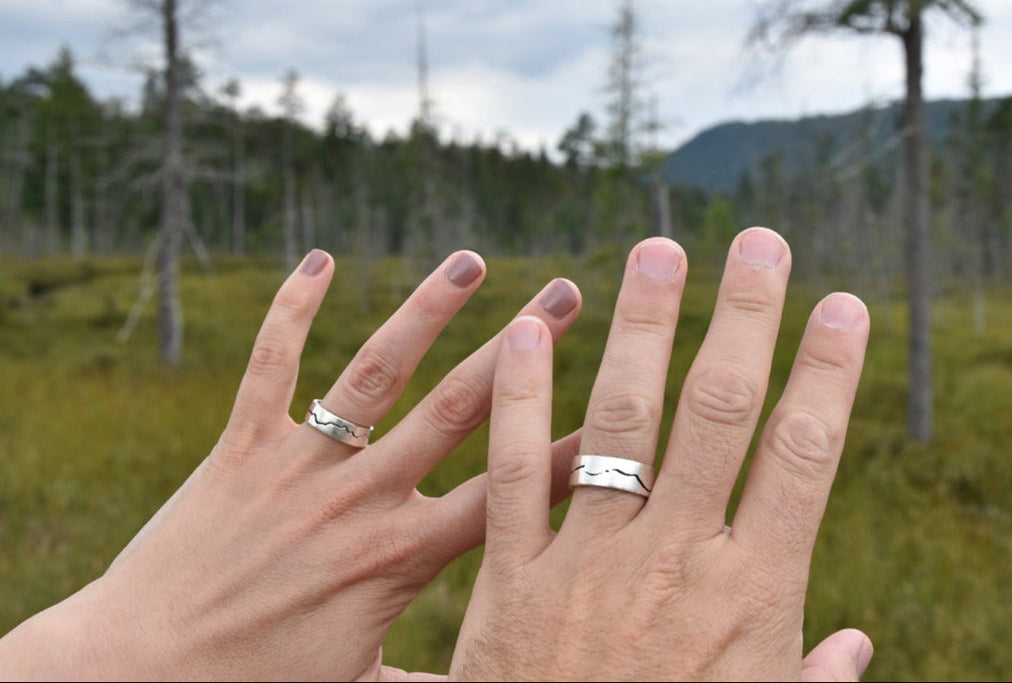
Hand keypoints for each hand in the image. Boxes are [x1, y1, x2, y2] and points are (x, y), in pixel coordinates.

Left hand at [0, 249, 582, 680]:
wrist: (138, 670)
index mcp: (400, 559)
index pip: (508, 494)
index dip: (569, 447)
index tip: (618, 404)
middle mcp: (361, 499)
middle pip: (459, 409)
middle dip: (522, 348)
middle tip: (568, 295)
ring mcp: (299, 466)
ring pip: (376, 371)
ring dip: (427, 309)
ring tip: (472, 260)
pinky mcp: (241, 447)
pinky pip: (272, 364)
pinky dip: (293, 308)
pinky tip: (320, 260)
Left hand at [450, 229, 872, 680]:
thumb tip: (860, 644)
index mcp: (751, 598)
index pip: (805, 459)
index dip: (828, 375)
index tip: (843, 306)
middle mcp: (674, 562)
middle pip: (719, 415)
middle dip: (743, 320)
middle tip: (757, 241)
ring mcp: (587, 563)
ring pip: (620, 421)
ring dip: (643, 329)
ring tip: (657, 251)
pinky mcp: (508, 579)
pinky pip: (514, 475)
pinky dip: (522, 402)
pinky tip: (531, 334)